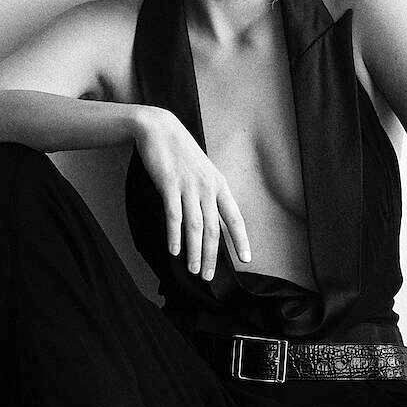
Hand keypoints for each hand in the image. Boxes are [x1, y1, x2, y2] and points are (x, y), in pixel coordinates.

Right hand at [134, 108, 250, 280]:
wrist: (160, 129)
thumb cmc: (181, 153)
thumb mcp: (202, 171)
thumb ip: (208, 193)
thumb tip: (209, 219)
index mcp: (219, 185)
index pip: (234, 218)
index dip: (241, 239)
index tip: (246, 259)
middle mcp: (207, 188)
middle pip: (214, 229)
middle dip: (212, 256)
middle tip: (208, 276)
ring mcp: (189, 186)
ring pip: (195, 227)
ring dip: (195, 252)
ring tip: (193, 270)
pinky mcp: (169, 185)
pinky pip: (174, 216)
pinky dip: (175, 236)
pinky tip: (174, 251)